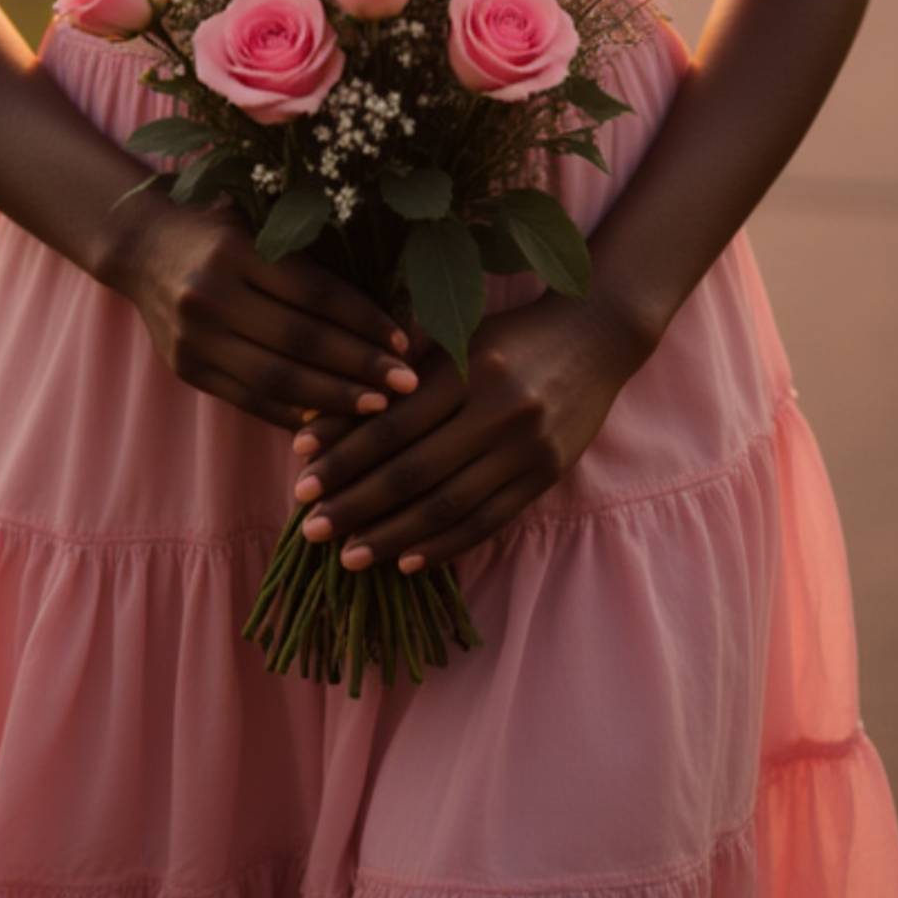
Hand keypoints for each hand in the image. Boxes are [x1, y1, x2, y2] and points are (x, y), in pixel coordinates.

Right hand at [109, 194, 418, 433]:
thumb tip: (390, 294)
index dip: (364, 319)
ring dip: (334, 399)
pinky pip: (250, 400)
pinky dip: (295, 414)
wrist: (142, 248)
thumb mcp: (260, 222)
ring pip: (276, 380)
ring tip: (379, 408)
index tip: (404, 341)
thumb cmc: (222, 228)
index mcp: (235, 249)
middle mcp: (209, 294)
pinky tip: (332, 421)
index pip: (315, 292)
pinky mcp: (187, 369)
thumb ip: (311, 253)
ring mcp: (193, 337)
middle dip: (359, 366)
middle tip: (407, 384)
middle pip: (300, 341)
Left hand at [285, 295, 645, 574]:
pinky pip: (486, 521)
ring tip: (348, 557)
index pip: (392, 425)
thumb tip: (320, 426)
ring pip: (448, 506)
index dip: (344, 458)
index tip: (301, 482)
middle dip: (356, 506)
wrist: (596, 336)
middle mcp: (500, 410)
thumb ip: (394, 381)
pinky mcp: (546, 476)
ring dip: (392, 537)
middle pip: (414, 472)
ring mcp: (527, 448)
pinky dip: (444, 547)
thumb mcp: (453, 339)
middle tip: (310, 530)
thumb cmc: (509, 335)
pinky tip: (406, 562)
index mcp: (468, 368)